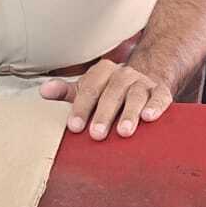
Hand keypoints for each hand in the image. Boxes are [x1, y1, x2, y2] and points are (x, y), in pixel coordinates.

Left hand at [41, 58, 172, 139]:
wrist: (145, 79)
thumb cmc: (110, 90)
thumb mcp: (88, 89)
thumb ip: (66, 92)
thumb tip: (44, 92)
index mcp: (103, 72)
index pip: (90, 88)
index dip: (81, 107)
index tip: (74, 127)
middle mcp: (124, 74)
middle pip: (113, 92)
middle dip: (104, 114)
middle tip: (96, 134)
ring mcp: (143, 82)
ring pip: (136, 95)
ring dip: (130, 113)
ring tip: (124, 132)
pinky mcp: (161, 91)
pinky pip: (160, 97)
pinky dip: (156, 106)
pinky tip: (149, 118)